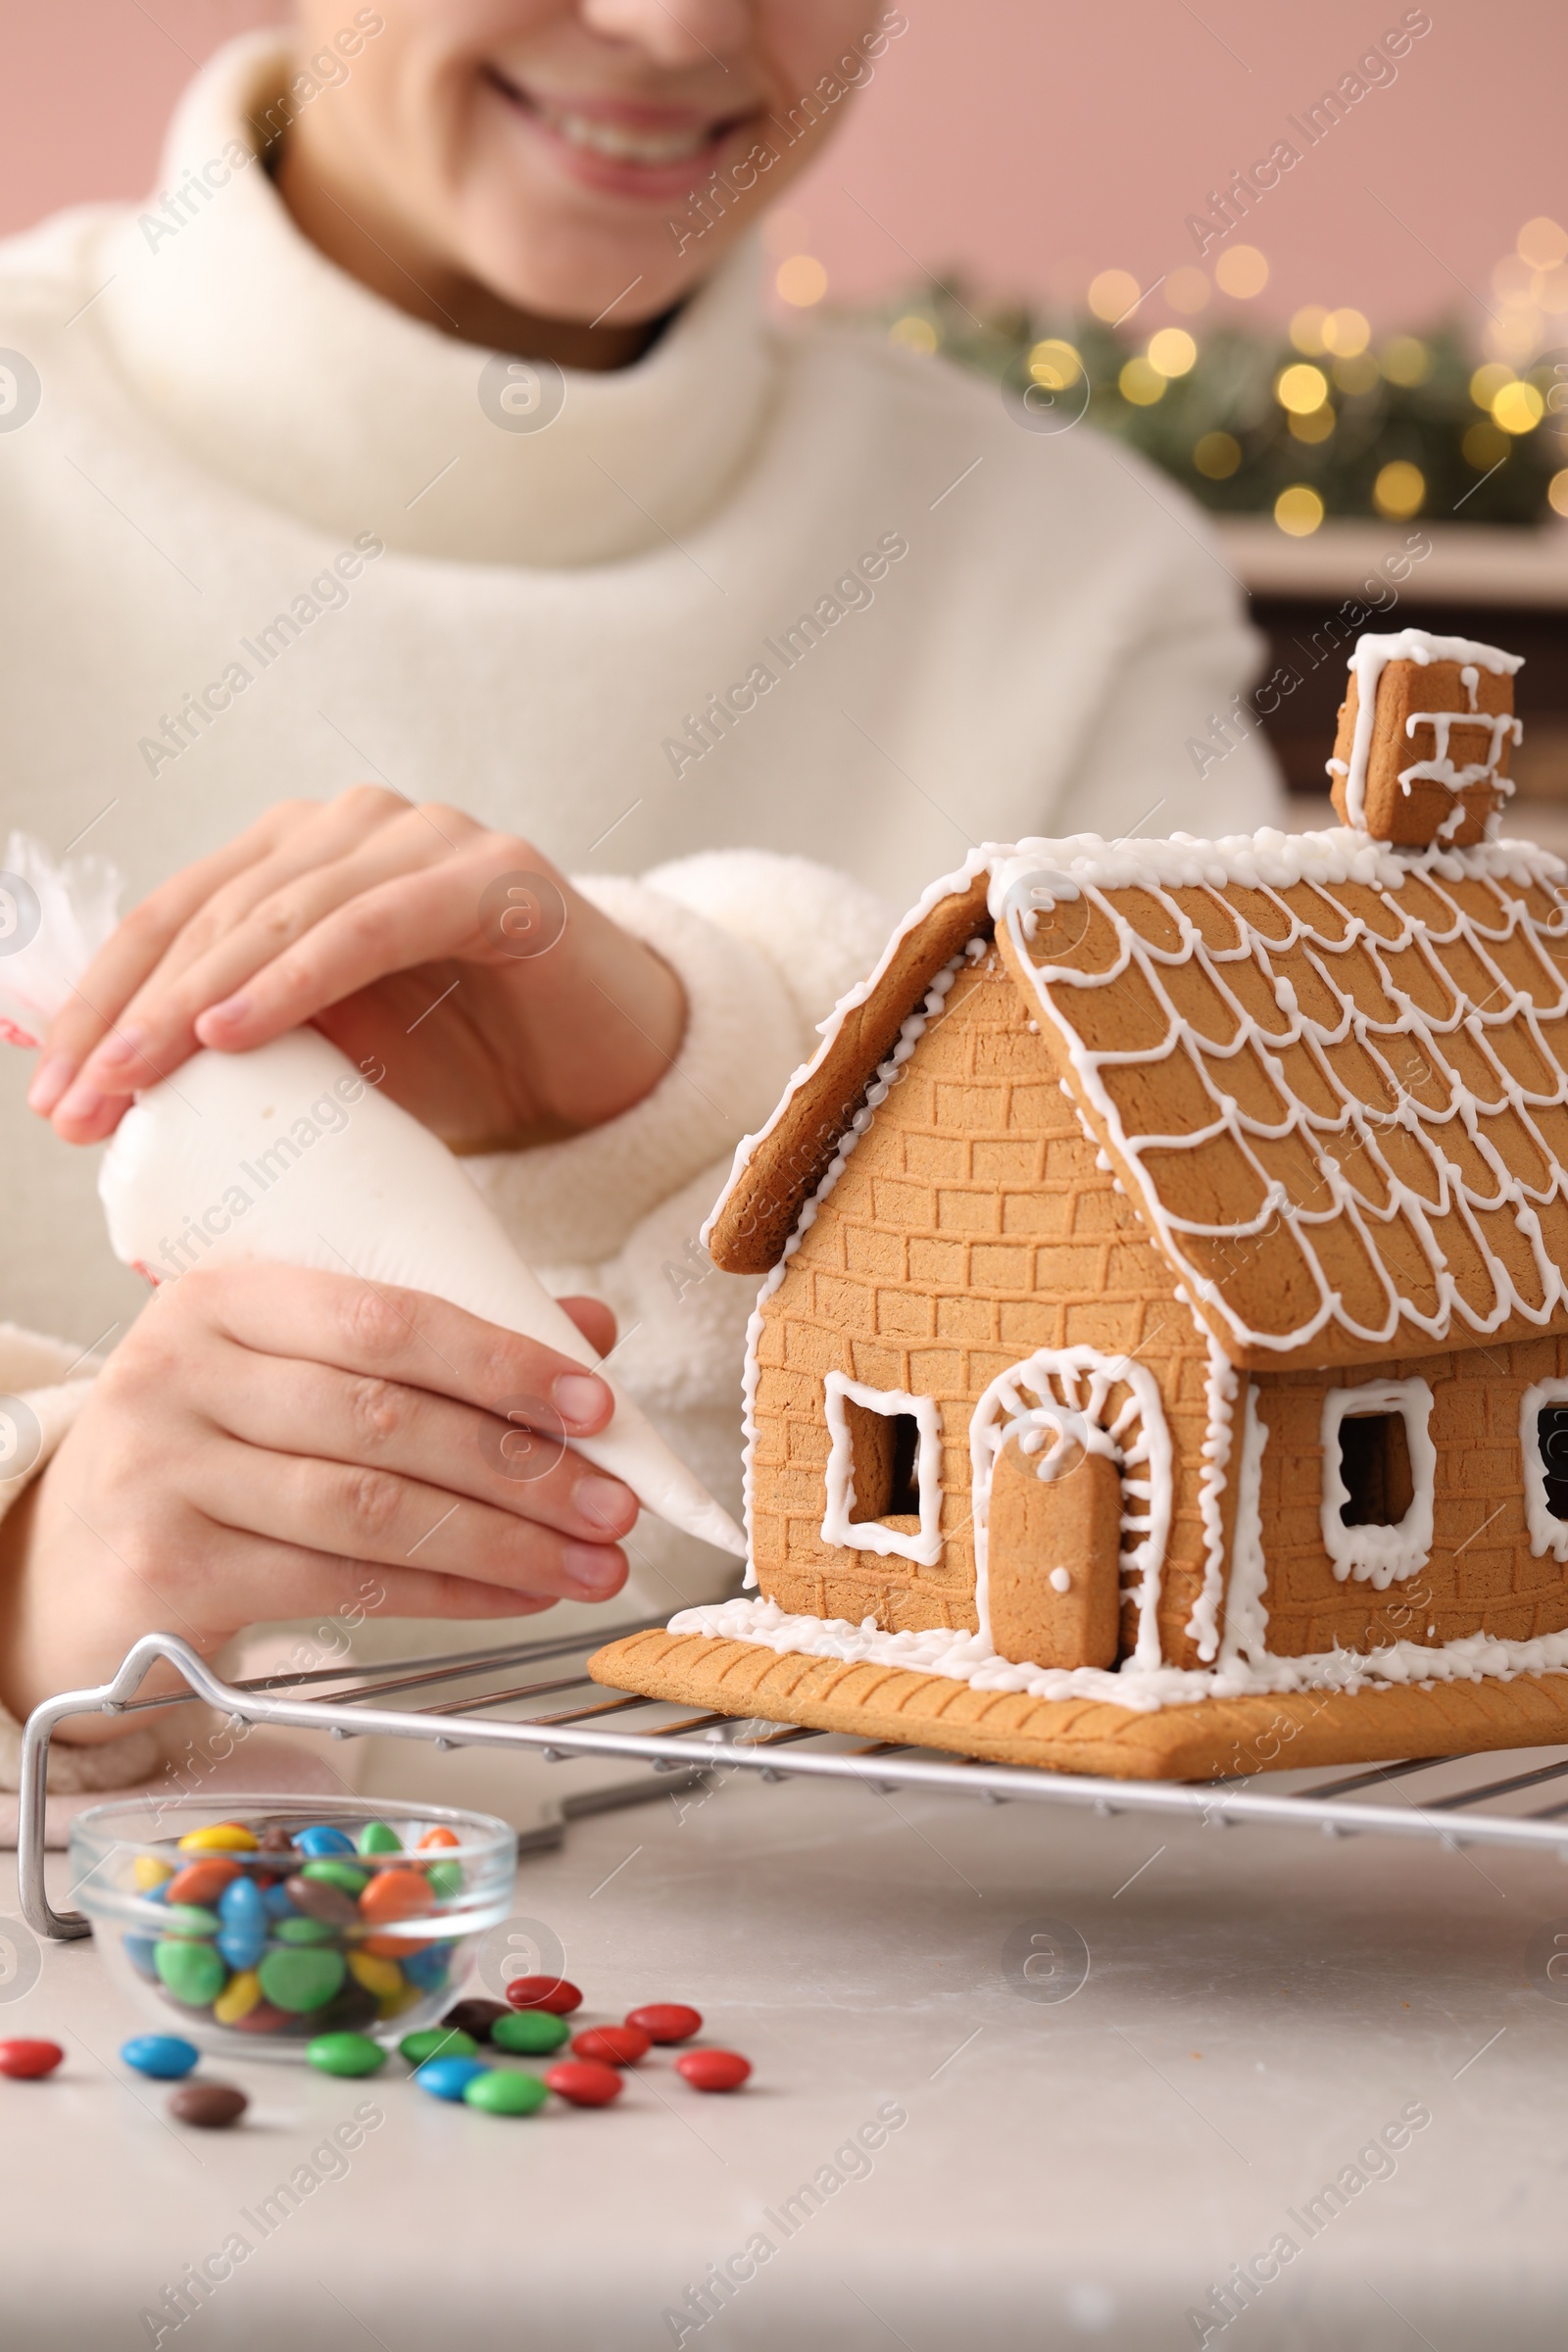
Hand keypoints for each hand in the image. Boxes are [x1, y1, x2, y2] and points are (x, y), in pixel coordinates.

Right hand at [0, 1264, 636, 1736]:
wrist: (63, 1565)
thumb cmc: (208, 1457)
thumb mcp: (295, 1376)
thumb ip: (431, 1348)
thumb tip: (588, 1331)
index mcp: (224, 1295)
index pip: (386, 1318)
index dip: (501, 1361)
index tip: (595, 1402)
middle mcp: (181, 1369)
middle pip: (387, 1417)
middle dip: (522, 1467)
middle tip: (613, 1504)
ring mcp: (163, 1471)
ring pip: (370, 1506)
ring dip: (501, 1541)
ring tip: (587, 1561)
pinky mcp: (164, 1569)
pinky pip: (338, 1583)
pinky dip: (446, 1592)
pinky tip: (513, 1595)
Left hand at [29, 788, 685, 1149]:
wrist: (611, 1075)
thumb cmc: (467, 1067)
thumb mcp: (329, 1066)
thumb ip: (234, 1054)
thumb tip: (98, 1084)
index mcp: (297, 859)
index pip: (172, 919)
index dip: (100, 1002)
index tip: (52, 1092)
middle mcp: (352, 827)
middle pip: (212, 912)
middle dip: (132, 1014)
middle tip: (80, 1105)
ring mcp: (424, 838)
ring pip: (281, 910)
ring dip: (196, 1000)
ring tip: (138, 1077)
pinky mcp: (493, 874)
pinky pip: (374, 922)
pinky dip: (298, 978)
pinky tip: (235, 1030)